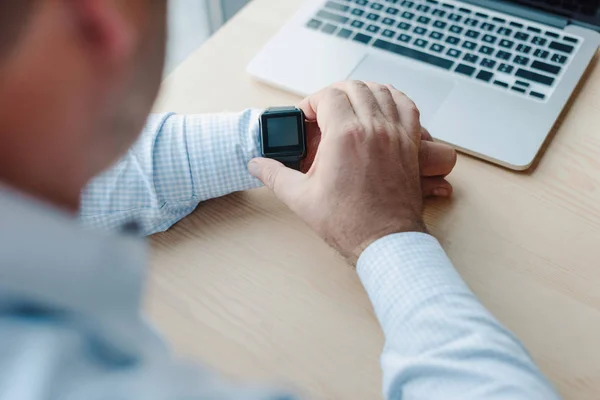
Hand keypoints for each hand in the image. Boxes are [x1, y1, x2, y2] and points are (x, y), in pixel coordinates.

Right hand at [249, 81, 453, 260]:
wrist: (384, 240)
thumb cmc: (348, 222)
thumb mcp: (301, 198)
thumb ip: (274, 175)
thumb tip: (256, 164)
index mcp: (345, 135)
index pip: (328, 96)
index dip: (311, 102)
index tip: (305, 118)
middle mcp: (373, 127)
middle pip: (353, 87)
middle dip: (333, 94)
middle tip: (322, 112)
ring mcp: (395, 133)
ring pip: (380, 90)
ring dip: (361, 93)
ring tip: (348, 108)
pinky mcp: (410, 144)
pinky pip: (406, 106)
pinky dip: (392, 98)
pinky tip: (381, 107)